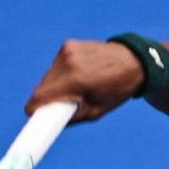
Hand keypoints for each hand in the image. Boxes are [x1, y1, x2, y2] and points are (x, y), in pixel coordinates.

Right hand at [24, 39, 144, 122]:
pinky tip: (78, 74)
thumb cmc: (117, 90)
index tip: (36, 117)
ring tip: (75, 89)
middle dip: (47, 99)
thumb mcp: (96, 111)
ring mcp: (67, 51)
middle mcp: (68, 62)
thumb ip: (70, 118)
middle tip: (60, 107)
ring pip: (47, 76)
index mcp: (76, 80)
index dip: (34, 110)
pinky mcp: (68, 45)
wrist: (133, 61)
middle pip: (41, 87)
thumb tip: (50, 124)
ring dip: (54, 85)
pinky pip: (56, 65)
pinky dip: (61, 73)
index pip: (40, 97)